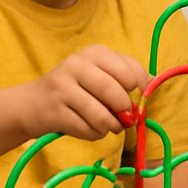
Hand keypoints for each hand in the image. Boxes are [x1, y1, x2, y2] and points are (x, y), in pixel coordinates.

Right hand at [23, 45, 147, 141]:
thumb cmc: (75, 89)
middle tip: (124, 117)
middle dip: (125, 110)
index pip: (129, 71)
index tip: (136, 96)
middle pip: (116, 93)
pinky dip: (95, 134)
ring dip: (111, 126)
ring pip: (103, 116)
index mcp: (94, 52)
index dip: (139, 88)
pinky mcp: (55, 112)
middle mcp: (77, 65)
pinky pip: (87, 130)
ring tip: (109, 126)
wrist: (33, 103)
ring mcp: (63, 88)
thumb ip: (125, 74)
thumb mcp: (98, 73)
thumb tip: (154, 81)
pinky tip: (90, 128)